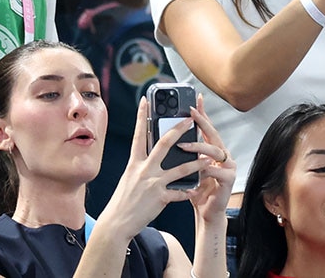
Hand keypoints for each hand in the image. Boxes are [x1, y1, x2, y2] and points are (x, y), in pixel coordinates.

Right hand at [98, 99, 210, 241]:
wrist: (116, 224)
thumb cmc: (123, 201)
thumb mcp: (129, 178)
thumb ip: (141, 166)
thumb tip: (151, 156)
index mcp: (134, 163)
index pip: (138, 135)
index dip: (141, 116)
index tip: (146, 100)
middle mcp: (144, 169)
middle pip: (164, 144)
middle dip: (179, 130)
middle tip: (190, 119)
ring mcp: (153, 183)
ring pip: (180, 168)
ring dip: (196, 163)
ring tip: (207, 158)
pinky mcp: (160, 198)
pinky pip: (179, 193)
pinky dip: (188, 191)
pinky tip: (196, 190)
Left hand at [180, 95, 235, 223]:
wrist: (207, 213)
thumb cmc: (197, 190)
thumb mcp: (187, 168)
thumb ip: (183, 153)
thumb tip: (163, 136)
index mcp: (212, 150)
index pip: (206, 128)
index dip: (202, 113)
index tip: (195, 99)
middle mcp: (222, 155)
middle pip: (213, 134)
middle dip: (202, 122)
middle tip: (190, 113)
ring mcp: (228, 166)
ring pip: (215, 150)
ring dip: (199, 147)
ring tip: (183, 145)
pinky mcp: (229, 180)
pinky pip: (217, 170)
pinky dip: (206, 168)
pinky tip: (199, 166)